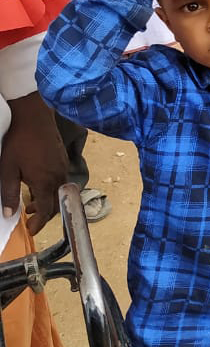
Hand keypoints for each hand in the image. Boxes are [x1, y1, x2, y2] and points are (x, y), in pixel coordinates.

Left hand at [1, 92, 67, 234]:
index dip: (39, 223)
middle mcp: (58, 177)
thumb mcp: (8, 169)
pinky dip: (51, 190)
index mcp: (45, 182)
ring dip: (48, 202)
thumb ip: (9, 193)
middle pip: (57, 205)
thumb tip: (9, 214)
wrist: (35, 116)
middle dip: (44, 215)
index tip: (31, 230)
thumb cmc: (19, 142)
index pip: (45, 211)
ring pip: (60, 193)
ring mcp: (63, 167)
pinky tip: (38, 185)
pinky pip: (61, 181)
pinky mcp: (63, 159)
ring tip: (31, 204)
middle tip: (31, 219)